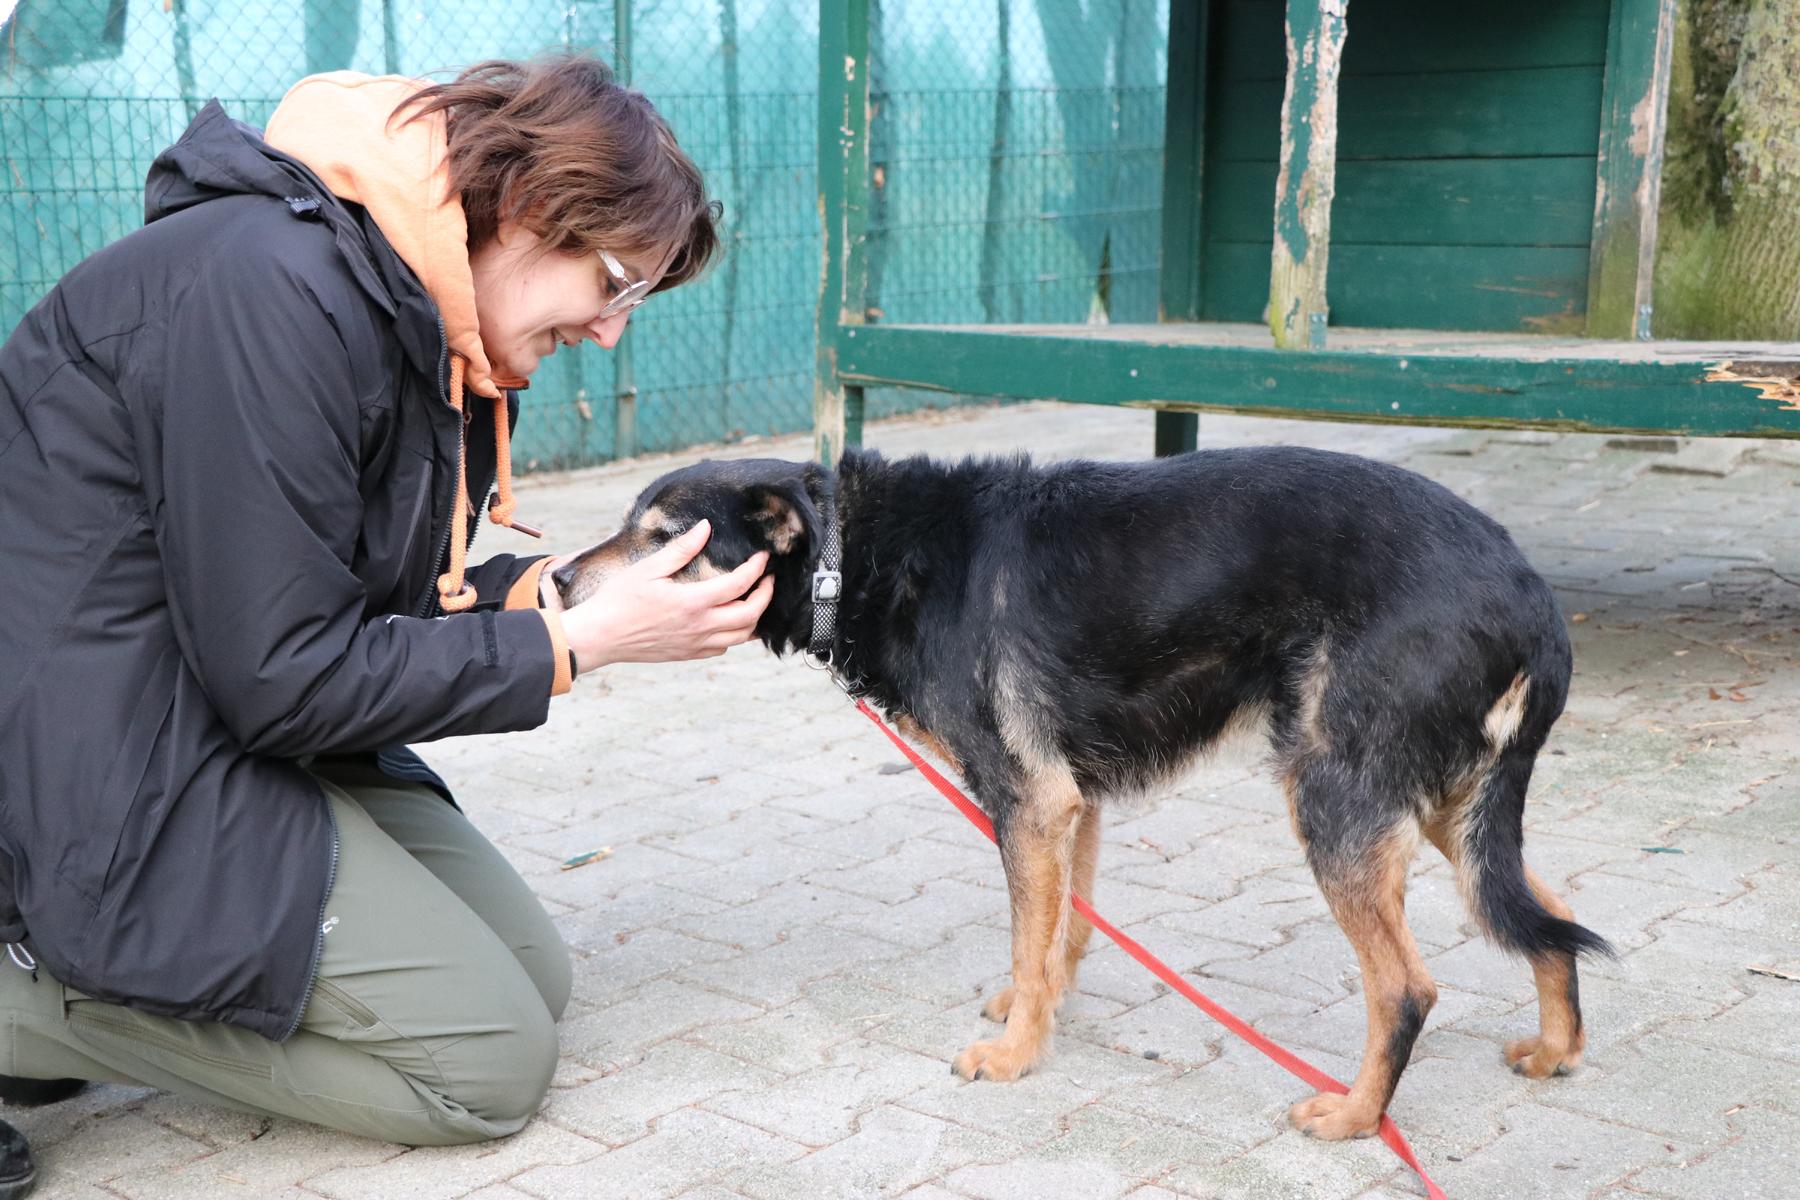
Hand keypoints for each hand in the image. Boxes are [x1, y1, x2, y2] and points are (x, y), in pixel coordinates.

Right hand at [556, 520, 772, 670]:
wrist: (600, 636)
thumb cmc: (619, 600)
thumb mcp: (649, 568)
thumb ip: (681, 549)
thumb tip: (705, 527)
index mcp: (693, 602)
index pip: (740, 584)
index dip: (757, 569)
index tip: (763, 557)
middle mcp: (700, 627)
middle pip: (751, 614)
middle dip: (765, 595)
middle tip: (767, 580)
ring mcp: (696, 644)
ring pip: (741, 636)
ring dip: (754, 618)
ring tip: (755, 600)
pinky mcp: (688, 654)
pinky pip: (723, 648)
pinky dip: (735, 634)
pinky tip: (729, 621)